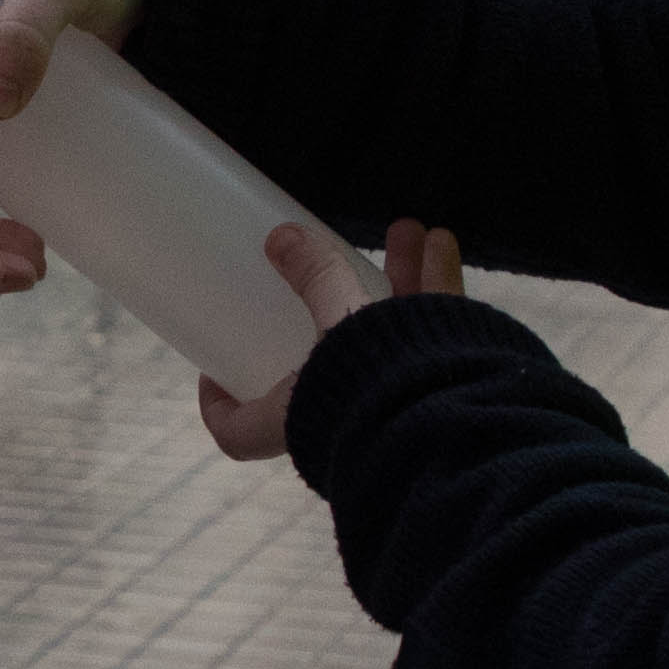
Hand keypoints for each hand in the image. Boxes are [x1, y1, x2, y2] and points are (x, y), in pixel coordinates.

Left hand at [201, 219, 461, 460]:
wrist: (455, 429)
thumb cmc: (374, 387)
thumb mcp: (336, 321)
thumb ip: (315, 278)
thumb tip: (280, 237)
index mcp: (294, 422)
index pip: (240, 435)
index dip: (221, 407)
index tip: (214, 371)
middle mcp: (341, 421)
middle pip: (329, 357)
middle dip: (335, 301)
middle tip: (328, 267)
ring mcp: (394, 405)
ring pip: (392, 333)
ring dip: (400, 280)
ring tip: (405, 234)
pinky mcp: (442, 390)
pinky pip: (434, 333)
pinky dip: (438, 286)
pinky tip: (440, 244)